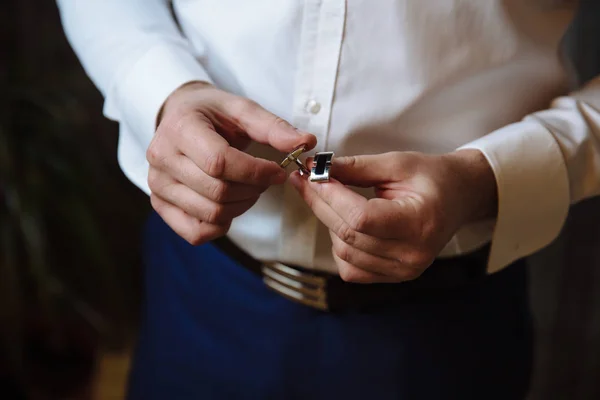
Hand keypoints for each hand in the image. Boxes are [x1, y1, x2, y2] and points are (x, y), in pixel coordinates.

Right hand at [147, 81, 315, 244]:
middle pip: (218, 192)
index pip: (219, 163)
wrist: (179, 116)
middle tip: (265, 179)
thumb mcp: (242, 110)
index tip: (277, 172)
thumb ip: (274, 128)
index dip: (256, 173)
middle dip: (253, 190)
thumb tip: (307, 142)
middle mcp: (161, 158)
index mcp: (180, 128)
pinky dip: (221, 225)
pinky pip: (196, 232)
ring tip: (248, 188)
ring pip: (211, 214)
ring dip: (241, 206)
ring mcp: (157, 185)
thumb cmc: (212, 113)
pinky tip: (229, 204)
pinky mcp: (160, 205)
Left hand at [290, 150, 496, 282]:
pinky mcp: (395, 277)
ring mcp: (404, 270)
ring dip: (329, 223)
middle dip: (320, 204)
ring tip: (329, 198)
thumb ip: (357, 167)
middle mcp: (412, 254)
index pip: (361, 217)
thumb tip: (319, 168)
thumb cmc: (432, 177)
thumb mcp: (398, 163)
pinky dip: (340, 247)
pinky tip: (345, 225)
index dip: (331, 196)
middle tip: (304, 181)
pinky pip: (351, 270)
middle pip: (348, 235)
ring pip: (344, 252)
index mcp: (419, 222)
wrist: (458, 198)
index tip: (312, 175)